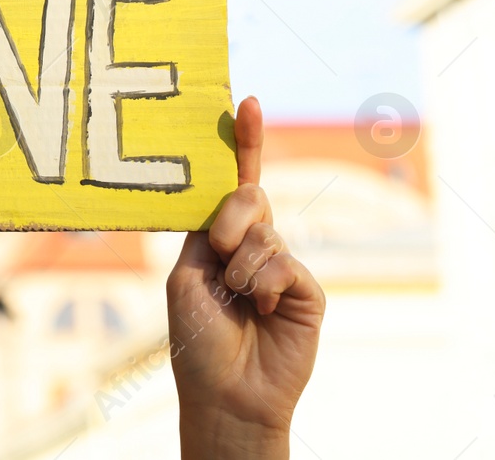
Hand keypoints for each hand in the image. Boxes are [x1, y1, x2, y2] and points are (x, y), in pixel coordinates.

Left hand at [168, 96, 323, 459]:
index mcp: (217, 238)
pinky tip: (264, 311)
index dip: (242, 143)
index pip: (232, 184)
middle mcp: (251, 245)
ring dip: (242, 270)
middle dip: (230, 222)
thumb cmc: (198, 338)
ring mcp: (282, 265)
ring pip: (266, 234)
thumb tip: (242, 196)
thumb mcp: (187, 276)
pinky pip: (286, 263)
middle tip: (220, 258)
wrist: (227, 392)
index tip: (246, 101)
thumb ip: (210, 233)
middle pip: (249, 197)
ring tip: (240, 303)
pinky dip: (267, 286)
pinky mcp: (307, 289)